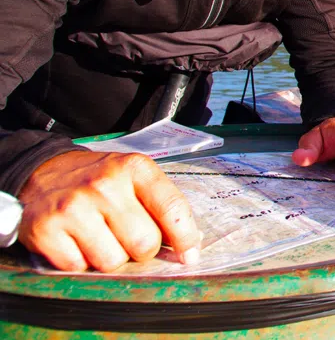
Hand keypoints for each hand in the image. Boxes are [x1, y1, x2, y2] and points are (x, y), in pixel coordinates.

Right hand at [17, 150, 201, 271]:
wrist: (43, 172)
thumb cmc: (99, 180)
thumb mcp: (134, 176)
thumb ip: (161, 204)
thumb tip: (187, 246)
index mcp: (134, 168)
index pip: (172, 208)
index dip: (185, 238)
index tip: (188, 255)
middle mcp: (104, 186)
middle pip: (144, 244)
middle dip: (142, 251)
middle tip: (130, 239)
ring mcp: (73, 208)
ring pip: (112, 262)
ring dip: (110, 258)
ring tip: (101, 238)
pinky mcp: (46, 230)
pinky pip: (78, 268)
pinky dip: (81, 263)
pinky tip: (77, 242)